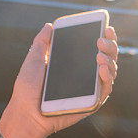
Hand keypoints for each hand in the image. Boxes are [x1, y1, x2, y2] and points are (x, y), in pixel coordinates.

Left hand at [4, 22, 117, 137]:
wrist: (26, 111)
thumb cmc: (28, 88)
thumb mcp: (33, 59)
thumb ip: (41, 42)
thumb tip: (49, 26)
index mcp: (74, 62)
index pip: (95, 47)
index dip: (104, 36)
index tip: (106, 27)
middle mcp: (85, 74)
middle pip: (107, 56)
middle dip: (110, 45)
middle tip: (101, 39)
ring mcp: (90, 88)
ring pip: (111, 71)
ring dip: (110, 60)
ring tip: (99, 55)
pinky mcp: (92, 102)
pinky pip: (106, 89)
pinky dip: (107, 77)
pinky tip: (101, 68)